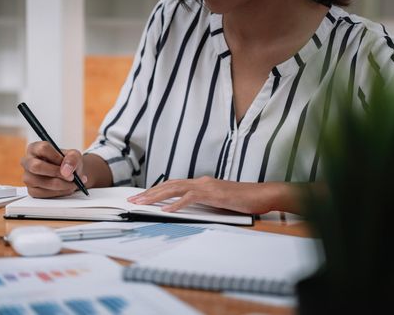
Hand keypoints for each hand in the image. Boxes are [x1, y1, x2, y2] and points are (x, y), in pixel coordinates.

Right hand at [20, 141, 87, 197]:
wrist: (70, 175)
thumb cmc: (68, 162)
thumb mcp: (74, 156)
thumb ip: (72, 159)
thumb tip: (65, 171)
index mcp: (35, 148)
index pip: (43, 149)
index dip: (57, 157)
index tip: (67, 164)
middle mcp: (28, 161)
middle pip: (36, 166)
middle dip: (56, 173)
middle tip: (71, 177)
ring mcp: (28, 176)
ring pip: (40, 182)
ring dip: (60, 185)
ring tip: (72, 183)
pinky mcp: (31, 190)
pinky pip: (42, 193)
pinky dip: (58, 192)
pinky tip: (66, 188)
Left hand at [127, 176, 300, 214]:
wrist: (261, 195)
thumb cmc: (241, 200)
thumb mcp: (217, 201)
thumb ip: (202, 202)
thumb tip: (186, 208)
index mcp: (201, 183)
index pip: (173, 184)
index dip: (155, 190)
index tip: (141, 197)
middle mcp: (201, 181)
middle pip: (169, 185)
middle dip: (148, 192)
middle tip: (132, 200)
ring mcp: (207, 186)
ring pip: (175, 188)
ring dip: (156, 196)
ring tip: (141, 203)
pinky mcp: (214, 194)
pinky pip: (191, 198)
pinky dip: (177, 204)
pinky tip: (167, 211)